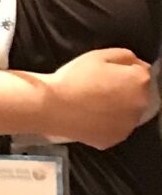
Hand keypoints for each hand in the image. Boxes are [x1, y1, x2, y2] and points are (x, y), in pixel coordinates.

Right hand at [36, 48, 155, 148]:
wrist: (52, 107)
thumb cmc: (74, 78)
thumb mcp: (99, 55)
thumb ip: (126, 56)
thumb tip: (137, 64)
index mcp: (139, 81)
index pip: (143, 72)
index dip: (124, 70)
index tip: (108, 72)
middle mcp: (141, 105)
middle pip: (138, 94)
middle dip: (124, 90)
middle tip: (99, 87)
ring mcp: (128, 125)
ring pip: (127, 112)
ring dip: (117, 107)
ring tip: (93, 103)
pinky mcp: (114, 139)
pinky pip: (114, 128)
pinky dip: (106, 123)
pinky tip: (90, 116)